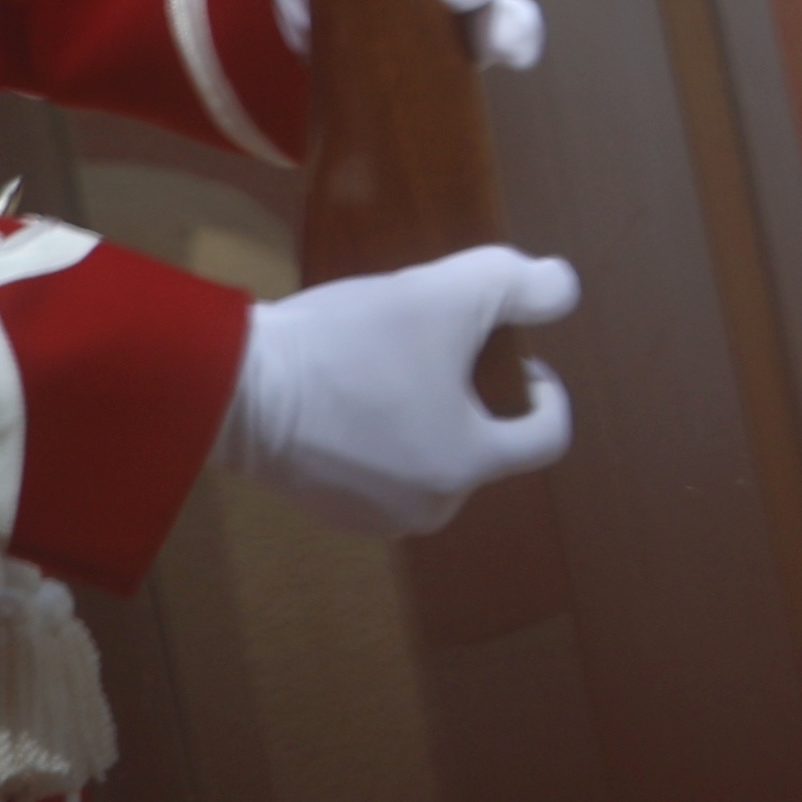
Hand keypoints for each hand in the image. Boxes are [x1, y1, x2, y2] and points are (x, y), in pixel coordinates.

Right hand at [222, 247, 578, 536]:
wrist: (239, 387)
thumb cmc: (353, 345)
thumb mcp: (452, 293)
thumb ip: (522, 286)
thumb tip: (562, 291)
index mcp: (468, 465)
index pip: (547, 438)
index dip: (547, 388)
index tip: (521, 353)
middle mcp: (429, 507)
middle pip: (485, 444)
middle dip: (476, 393)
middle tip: (437, 344)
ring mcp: (374, 515)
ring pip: (433, 454)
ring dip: (428, 410)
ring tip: (391, 363)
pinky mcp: (329, 508)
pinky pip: (385, 466)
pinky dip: (385, 430)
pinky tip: (353, 389)